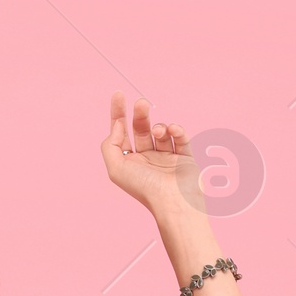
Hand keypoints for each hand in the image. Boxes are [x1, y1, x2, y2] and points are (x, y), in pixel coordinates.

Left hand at [100, 94, 205, 221]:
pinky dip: (177, 130)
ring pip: (161, 131)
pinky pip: (181, 136)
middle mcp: (147, 159)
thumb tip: (118, 125)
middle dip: (140, 113)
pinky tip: (172, 131)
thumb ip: (110, 145)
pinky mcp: (185, 157)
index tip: (118, 94)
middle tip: (141, 103)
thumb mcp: (116, 169)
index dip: (118, 113)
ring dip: (159, 126)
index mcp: (130, 162)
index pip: (122, 132)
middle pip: (141, 128)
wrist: (174, 202)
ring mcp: (167, 158)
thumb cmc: (144, 188)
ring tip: (158, 132)